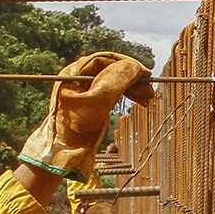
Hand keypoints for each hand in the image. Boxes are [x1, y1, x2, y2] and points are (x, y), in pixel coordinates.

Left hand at [18, 51, 155, 178]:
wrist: (64, 154)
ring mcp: (84, 89)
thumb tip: (135, 67)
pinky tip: (140, 101)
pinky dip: (126, 96)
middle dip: (132, 79)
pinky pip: (112, 92)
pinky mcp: (90, 101)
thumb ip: (116, 80)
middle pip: (111, 70)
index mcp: (74, 72)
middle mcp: (78, 77)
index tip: (146, 74)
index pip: (106, 60)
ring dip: (132, 88)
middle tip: (150, 89)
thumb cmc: (76, 129)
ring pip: (114, 81)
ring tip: (148, 98)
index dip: (129, 65)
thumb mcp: (98, 101)